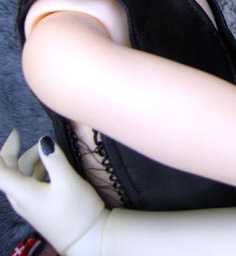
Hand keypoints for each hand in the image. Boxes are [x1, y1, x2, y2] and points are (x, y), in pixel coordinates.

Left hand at [0, 130, 105, 254]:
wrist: (87, 240)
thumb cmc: (77, 211)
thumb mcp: (68, 181)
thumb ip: (54, 158)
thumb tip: (43, 141)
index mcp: (22, 192)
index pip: (0, 171)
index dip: (2, 151)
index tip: (13, 134)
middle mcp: (20, 199)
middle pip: (8, 172)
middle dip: (12, 152)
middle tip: (18, 135)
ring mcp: (29, 204)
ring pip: (20, 177)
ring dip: (28, 160)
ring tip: (46, 151)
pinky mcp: (38, 207)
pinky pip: (29, 184)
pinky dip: (35, 170)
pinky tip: (50, 166)